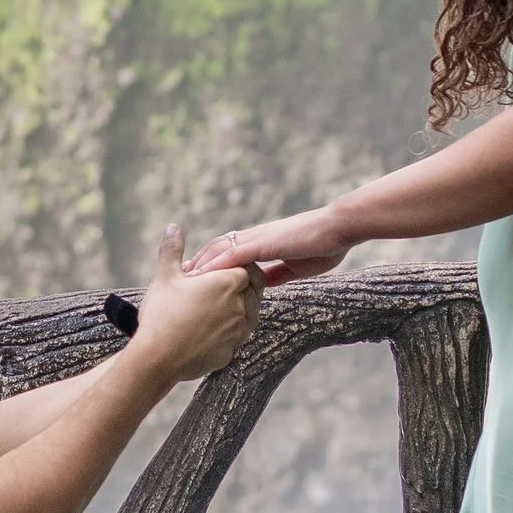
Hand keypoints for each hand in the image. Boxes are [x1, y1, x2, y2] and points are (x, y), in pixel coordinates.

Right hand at [132, 226, 262, 383]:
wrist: (156, 358)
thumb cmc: (162, 313)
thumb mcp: (165, 276)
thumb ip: (172, 249)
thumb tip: (173, 227)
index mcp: (227, 283)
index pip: (247, 268)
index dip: (235, 266)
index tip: (221, 269)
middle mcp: (239, 307)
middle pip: (252, 291)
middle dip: (240, 286)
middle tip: (219, 286)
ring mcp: (237, 333)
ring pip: (248, 315)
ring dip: (237, 308)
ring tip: (216, 306)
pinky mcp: (229, 353)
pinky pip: (235, 338)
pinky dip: (227, 331)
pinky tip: (208, 330)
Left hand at [191, 202, 352, 283]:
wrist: (339, 228)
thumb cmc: (323, 245)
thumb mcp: (295, 266)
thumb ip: (276, 273)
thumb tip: (262, 284)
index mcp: (261, 243)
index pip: (227, 253)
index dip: (208, 265)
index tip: (192, 278)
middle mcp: (254, 238)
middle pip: (216, 249)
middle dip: (195, 264)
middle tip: (174, 278)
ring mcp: (258, 239)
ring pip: (220, 250)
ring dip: (200, 265)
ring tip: (180, 280)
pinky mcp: (265, 243)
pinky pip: (235, 254)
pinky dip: (217, 265)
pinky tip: (203, 276)